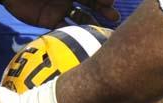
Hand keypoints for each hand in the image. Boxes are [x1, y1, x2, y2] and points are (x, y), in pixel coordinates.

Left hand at [2, 0, 119, 28]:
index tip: (110, 2)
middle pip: (91, 4)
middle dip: (103, 10)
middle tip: (113, 17)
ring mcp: (60, 8)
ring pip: (81, 18)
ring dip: (92, 23)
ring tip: (100, 30)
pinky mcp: (49, 20)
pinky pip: (65, 29)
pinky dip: (74, 34)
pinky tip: (84, 38)